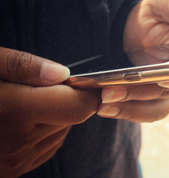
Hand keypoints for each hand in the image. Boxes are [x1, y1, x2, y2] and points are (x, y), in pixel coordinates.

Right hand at [0, 47, 99, 177]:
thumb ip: (24, 66)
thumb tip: (62, 73)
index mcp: (14, 110)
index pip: (79, 106)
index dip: (87, 91)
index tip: (81, 80)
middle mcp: (19, 141)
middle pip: (74, 117)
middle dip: (68, 99)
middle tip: (42, 87)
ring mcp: (16, 160)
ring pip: (63, 131)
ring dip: (57, 115)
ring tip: (26, 103)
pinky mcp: (14, 169)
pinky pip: (48, 145)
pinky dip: (45, 130)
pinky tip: (23, 119)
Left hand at [97, 0, 168, 121]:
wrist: (140, 24)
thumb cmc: (160, 12)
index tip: (164, 79)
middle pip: (168, 93)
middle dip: (139, 94)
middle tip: (111, 93)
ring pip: (154, 109)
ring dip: (129, 109)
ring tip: (102, 106)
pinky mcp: (150, 98)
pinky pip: (141, 111)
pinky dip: (124, 111)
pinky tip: (102, 107)